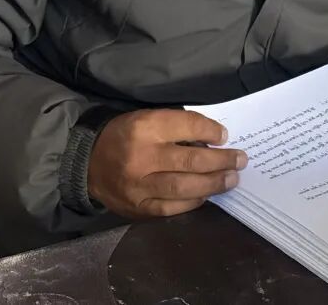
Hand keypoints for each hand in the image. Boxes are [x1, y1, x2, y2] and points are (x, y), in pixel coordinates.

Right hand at [88, 109, 247, 218]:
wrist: (87, 163)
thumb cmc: (124, 136)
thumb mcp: (146, 119)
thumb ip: (176, 127)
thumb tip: (213, 139)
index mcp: (144, 127)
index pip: (187, 126)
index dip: (211, 131)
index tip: (225, 135)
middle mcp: (142, 157)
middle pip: (191, 160)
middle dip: (221, 161)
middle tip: (240, 160)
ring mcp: (139, 186)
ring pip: (184, 187)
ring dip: (213, 183)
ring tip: (232, 179)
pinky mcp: (138, 208)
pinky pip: (172, 207)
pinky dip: (193, 202)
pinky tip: (207, 195)